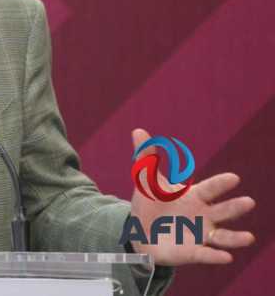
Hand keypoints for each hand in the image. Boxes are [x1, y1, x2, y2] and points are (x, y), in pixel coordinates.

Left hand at [129, 128, 255, 265]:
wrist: (141, 231)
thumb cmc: (151, 203)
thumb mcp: (146, 181)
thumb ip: (146, 158)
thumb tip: (138, 131)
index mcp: (195, 196)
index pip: (210, 188)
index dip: (221, 184)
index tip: (233, 178)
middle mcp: (203, 215)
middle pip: (223, 211)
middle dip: (235, 207)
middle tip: (248, 202)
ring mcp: (200, 235)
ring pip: (222, 237)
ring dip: (235, 238)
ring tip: (248, 237)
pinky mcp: (193, 253)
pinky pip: (206, 255)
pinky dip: (215, 256)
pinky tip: (225, 257)